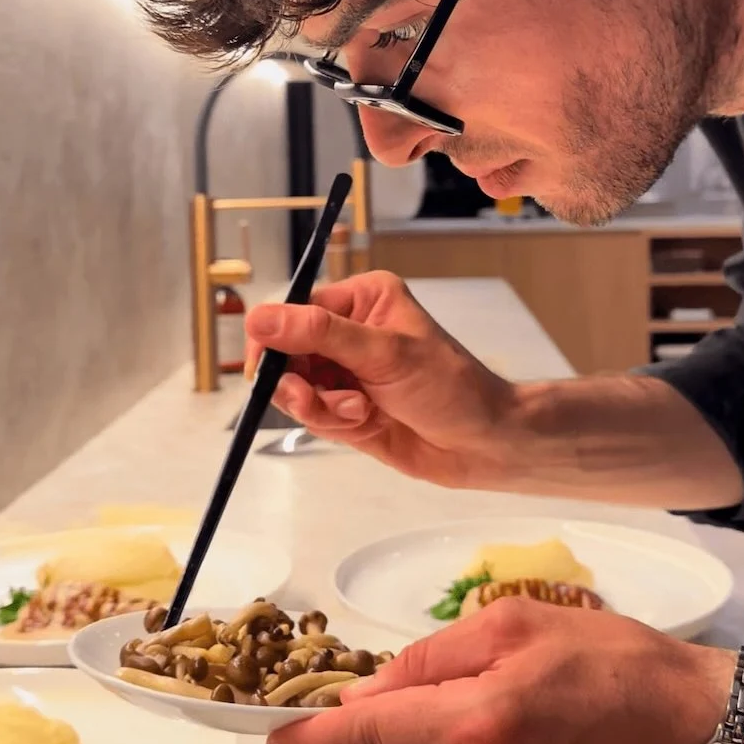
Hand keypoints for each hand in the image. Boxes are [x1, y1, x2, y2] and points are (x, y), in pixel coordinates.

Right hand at [244, 271, 517, 486]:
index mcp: (363, 300)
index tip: (263, 372)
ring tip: (358, 413)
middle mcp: (350, 332)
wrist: (483, 443)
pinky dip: (331, 423)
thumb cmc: (449, 387)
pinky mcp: (347, 409)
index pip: (295, 311)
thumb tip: (260, 317)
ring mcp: (347, 373)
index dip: (274, 341)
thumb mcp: (384, 353)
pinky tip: (364, 423)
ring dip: (319, 406)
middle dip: (298, 383)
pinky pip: (313, 414)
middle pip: (288, 353)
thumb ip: (319, 335)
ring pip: (296, 388)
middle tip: (313, 400)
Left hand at [266, 598, 733, 743]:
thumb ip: (434, 655)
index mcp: (478, 725)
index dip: (314, 738)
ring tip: (464, 704)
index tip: (276, 739)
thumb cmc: (618, 665)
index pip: (367, 737)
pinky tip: (494, 733)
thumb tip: (373, 686)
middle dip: (373, 729)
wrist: (700, 735)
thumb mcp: (518, 624)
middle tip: (375, 693)